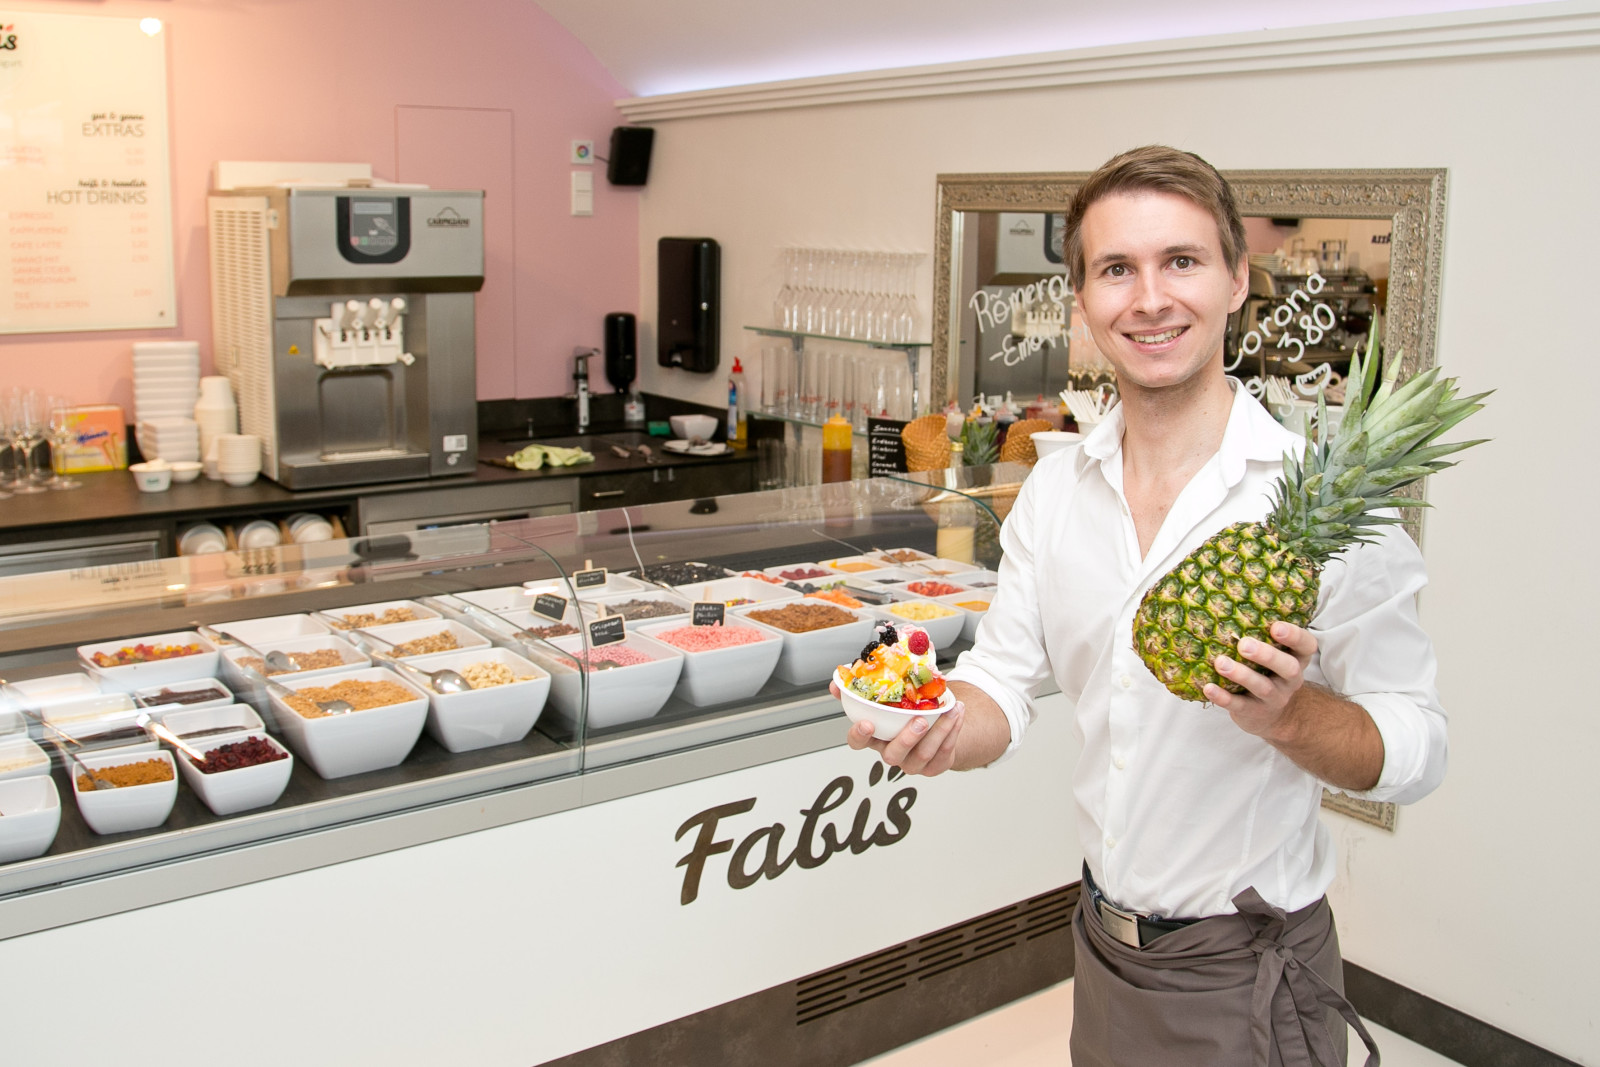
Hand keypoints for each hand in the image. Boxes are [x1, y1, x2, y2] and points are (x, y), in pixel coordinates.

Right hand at [839, 686, 965, 777]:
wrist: (932, 727)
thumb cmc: (903, 713)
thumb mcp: (883, 699)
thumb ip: (861, 688)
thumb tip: (838, 678)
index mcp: (875, 737)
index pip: (858, 742)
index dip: (860, 735)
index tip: (867, 724)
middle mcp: (892, 752)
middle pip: (893, 754)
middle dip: (906, 739)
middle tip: (919, 721)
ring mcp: (913, 762)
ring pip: (924, 753)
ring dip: (939, 730)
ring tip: (950, 710)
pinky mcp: (934, 765)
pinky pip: (944, 752)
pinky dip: (952, 731)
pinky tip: (957, 714)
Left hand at [1203, 621, 1316, 738]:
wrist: (1273, 716)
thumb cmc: (1268, 672)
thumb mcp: (1274, 654)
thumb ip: (1263, 634)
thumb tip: (1229, 599)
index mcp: (1297, 658)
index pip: (1306, 646)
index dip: (1295, 636)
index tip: (1275, 627)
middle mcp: (1290, 679)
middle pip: (1288, 668)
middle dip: (1266, 655)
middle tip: (1243, 644)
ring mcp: (1274, 698)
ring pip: (1262, 687)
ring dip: (1241, 674)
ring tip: (1221, 663)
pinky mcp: (1254, 713)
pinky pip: (1239, 705)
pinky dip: (1223, 697)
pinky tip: (1208, 687)